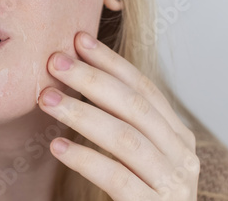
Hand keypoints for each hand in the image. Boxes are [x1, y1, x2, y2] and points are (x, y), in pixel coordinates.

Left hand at [38, 32, 199, 199]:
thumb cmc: (136, 189)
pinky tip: (57, 146)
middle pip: (134, 106)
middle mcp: (181, 154)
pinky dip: (86, 159)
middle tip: (55, 61)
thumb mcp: (134, 149)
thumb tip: (77, 71)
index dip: (110, 61)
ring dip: (81, 114)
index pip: (142, 87)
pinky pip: (117, 178)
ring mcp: (172, 183)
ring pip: (125, 138)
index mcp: (175, 133)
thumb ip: (118, 118)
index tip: (78, 40)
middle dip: (92, 80)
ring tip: (46, 98)